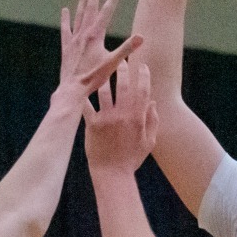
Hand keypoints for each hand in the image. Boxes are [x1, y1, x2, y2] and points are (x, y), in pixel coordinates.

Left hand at [59, 0, 142, 97]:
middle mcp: (83, 33)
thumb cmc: (93, 78)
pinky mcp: (67, 47)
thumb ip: (127, 49)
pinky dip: (66, 19)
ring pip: (78, 14)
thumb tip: (142, 37)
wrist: (72, 89)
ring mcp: (74, 39)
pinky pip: (66, 28)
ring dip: (82, 0)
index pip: (106, 12)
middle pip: (90, 8)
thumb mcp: (113, 63)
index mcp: (95, 36)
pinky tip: (65, 10)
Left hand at [83, 61, 158, 175]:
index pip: (143, 90)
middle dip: (123, 69)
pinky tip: (83, 87)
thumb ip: (152, 121)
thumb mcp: (149, 142)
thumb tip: (153, 103)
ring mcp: (106, 118)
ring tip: (103, 72)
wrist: (112, 174)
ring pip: (104, 91)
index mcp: (138, 118)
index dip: (144, 75)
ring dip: (104, 79)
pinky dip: (84, 95)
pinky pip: (87, 105)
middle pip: (123, 85)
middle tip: (121, 62)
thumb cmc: (131, 159)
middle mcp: (122, 114)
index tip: (142, 66)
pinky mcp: (92, 124)